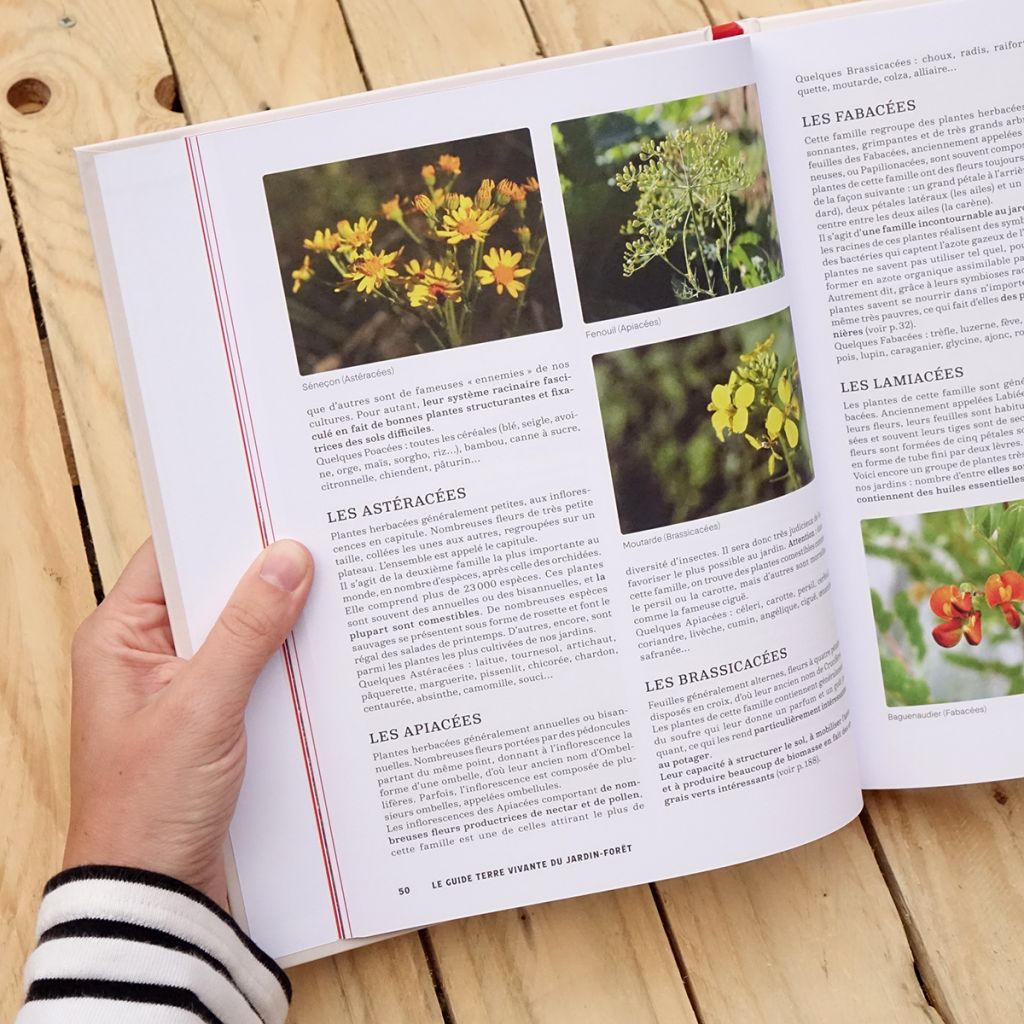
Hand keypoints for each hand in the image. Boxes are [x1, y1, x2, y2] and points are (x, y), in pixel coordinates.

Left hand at [63, 538, 312, 906]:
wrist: (151, 896)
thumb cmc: (147, 806)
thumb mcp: (202, 708)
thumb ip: (247, 630)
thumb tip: (288, 561)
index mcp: (118, 638)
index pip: (172, 557)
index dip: (222, 530)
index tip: (277, 507)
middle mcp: (147, 655)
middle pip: (212, 592)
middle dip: (263, 575)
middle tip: (319, 546)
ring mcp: (182, 688)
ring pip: (239, 631)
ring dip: (279, 620)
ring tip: (331, 592)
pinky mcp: (212, 717)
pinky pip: (254, 669)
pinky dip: (284, 660)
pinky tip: (322, 652)